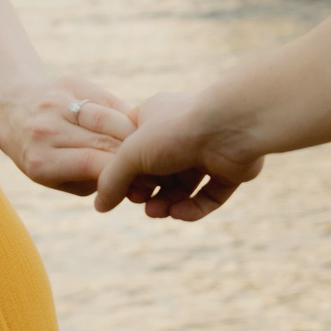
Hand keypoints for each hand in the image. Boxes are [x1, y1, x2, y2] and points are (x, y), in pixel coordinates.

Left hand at [0, 74, 134, 195]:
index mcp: (41, 160)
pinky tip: (133, 124)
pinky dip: (123, 114)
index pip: (93, 164)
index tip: (142, 181)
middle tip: (154, 164)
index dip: (123, 173)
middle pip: (104, 141)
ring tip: (146, 144)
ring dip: (133, 133)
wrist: (12, 109)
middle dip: (132, 155)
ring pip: (110, 118)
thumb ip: (91, 182)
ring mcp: (58, 103)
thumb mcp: (55, 178)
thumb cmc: (40, 153)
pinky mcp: (70, 82)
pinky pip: (107, 101)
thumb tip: (132, 182)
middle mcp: (47, 130)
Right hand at [91, 91, 266, 220]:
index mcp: (156, 117)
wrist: (230, 128)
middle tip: (141, 202)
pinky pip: (207, 196)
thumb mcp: (131, 153)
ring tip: (158, 212)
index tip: (120, 185)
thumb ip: (111, 179)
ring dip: (168, 203)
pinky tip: (179, 213)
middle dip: (148, 191)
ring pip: (182, 187)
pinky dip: (193, 208)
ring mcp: (206, 152)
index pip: (133, 146)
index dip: (125, 169)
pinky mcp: (228, 171)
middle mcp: (181, 133)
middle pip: (158, 171)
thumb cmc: (176, 131)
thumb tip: (100, 206)